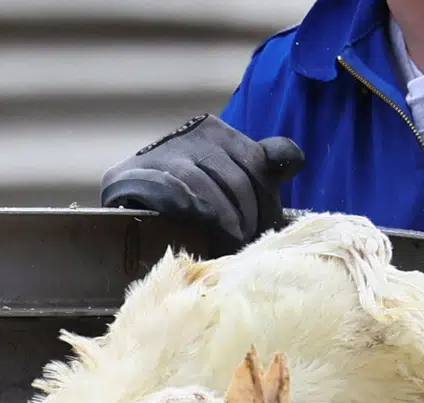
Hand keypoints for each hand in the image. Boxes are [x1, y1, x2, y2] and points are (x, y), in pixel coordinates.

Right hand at [100, 114, 305, 253]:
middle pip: (237, 180)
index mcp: (218, 132)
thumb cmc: (192, 210)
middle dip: (248, 221)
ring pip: (208, 189)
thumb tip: (295, 159)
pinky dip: (193, 215)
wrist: (128, 223)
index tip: (263, 231)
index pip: (258, 163)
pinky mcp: (127, 176)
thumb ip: (264, 169)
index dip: (267, 203)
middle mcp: (189, 134)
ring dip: (224, 226)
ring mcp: (158, 153)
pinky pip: (172, 193)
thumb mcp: (234, 186)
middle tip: (247, 248)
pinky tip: (201, 231)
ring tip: (228, 249)